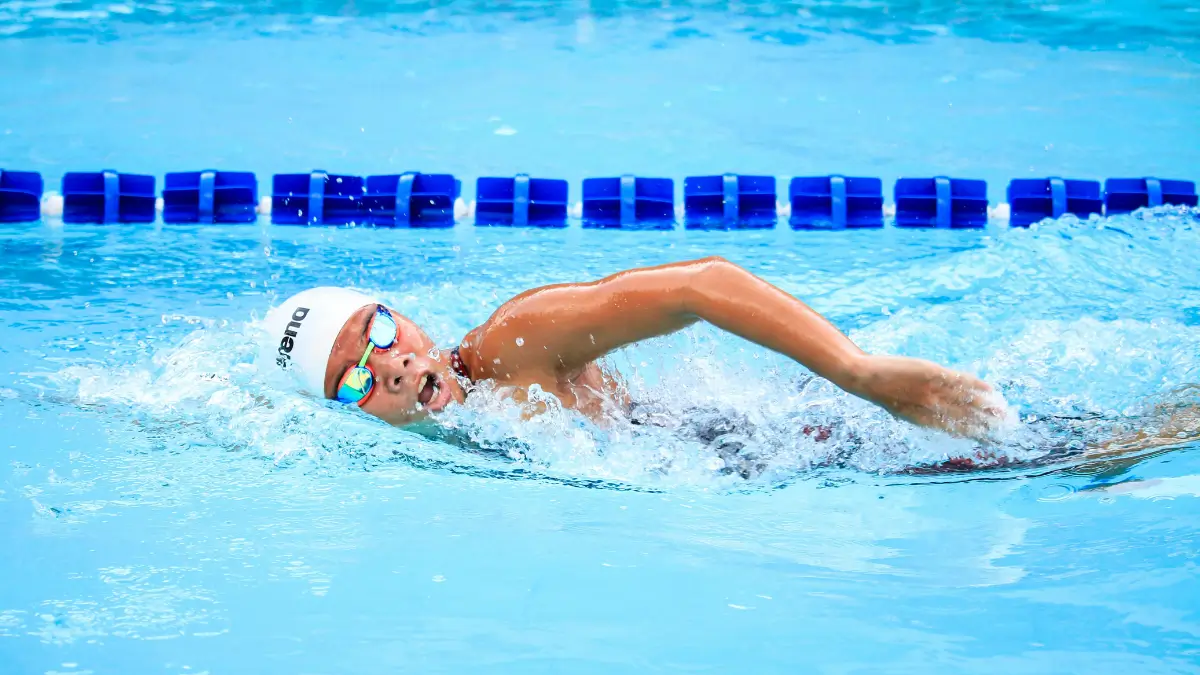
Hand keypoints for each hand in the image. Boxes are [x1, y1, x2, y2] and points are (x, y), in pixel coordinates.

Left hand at [847, 355, 1005, 440]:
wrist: (865, 378)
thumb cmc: (884, 395)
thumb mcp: (904, 411)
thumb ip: (925, 416)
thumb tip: (943, 421)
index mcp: (925, 421)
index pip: (957, 431)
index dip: (976, 435)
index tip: (992, 439)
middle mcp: (931, 408)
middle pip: (967, 419)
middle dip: (988, 424)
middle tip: (1007, 427)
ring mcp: (932, 390)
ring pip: (967, 401)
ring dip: (988, 407)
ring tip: (1004, 411)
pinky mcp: (931, 373)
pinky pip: (959, 380)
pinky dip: (976, 385)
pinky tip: (989, 390)